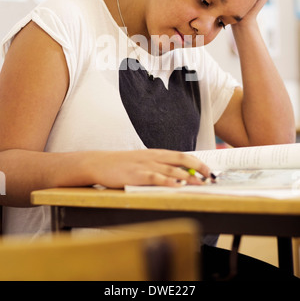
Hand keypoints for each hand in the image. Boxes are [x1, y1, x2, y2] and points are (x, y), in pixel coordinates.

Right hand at [88, 149, 211, 187]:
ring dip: (189, 177)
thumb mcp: (143, 161)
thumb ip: (159, 166)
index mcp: (157, 153)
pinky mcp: (137, 175)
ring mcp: (146, 165)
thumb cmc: (122, 165)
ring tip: (201, 184)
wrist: (100, 163)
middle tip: (211, 177)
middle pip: (183, 159)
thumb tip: (179, 175)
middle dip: (200, 168)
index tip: (210, 171)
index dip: (199, 162)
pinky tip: (177, 186)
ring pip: (172, 169)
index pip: (183, 155)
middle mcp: (154, 157)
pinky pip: (156, 177)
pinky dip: (168, 182)